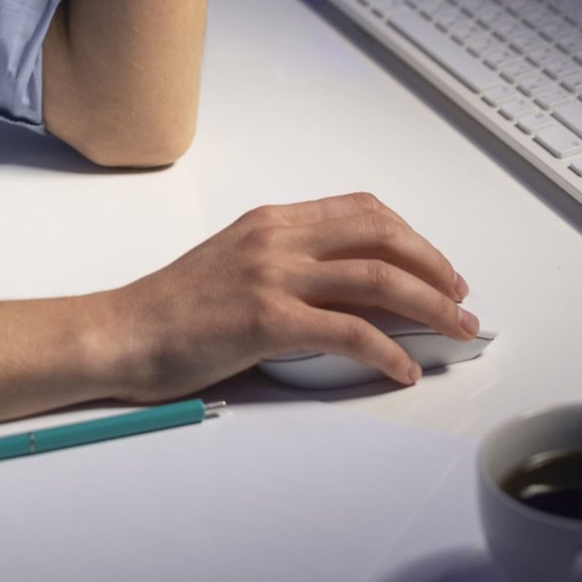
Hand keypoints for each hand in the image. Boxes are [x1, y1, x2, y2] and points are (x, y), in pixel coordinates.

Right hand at [93, 193, 474, 399]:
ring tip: (455, 330)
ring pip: (377, 278)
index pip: (361, 210)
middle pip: (381, 236)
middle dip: (433, 266)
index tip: (435, 265)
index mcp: (272, 220)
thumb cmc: (172, 309)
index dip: (410, 236)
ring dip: (430, 305)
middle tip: (459, 298)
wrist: (121, 333)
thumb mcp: (236, 265)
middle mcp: (278, 238)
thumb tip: (352, 292)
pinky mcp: (267, 320)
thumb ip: (289, 265)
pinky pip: (350, 332)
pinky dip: (388, 352)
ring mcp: (272, 276)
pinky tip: (402, 370)